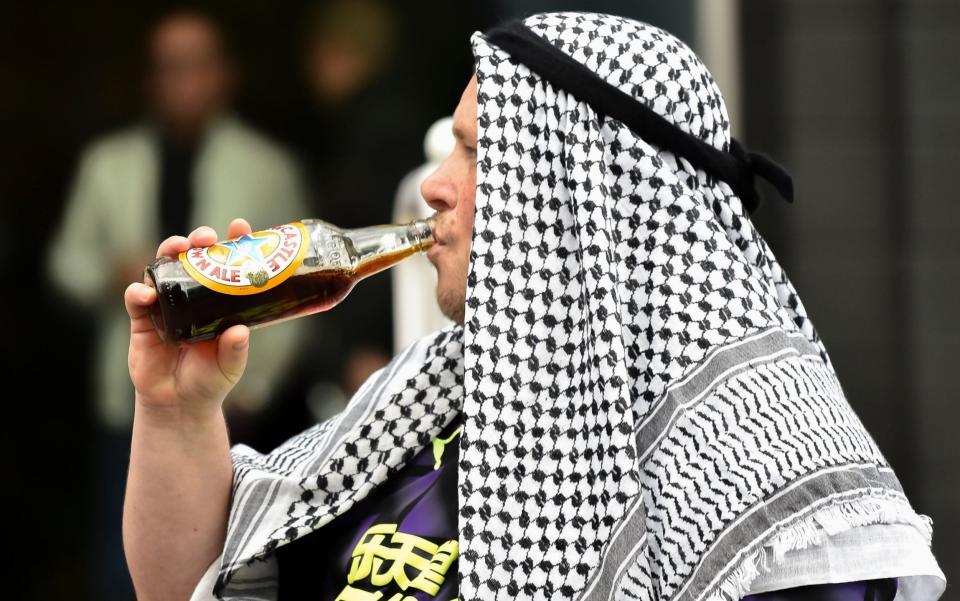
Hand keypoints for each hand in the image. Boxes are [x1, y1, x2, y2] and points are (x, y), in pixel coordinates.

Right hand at [125, 219, 253, 417]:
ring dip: (168, 252)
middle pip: (194, 257)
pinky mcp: (143, 320)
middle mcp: (193, 297)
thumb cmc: (209, 380)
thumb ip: (235, 350)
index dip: (233, 243)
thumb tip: (239, 331)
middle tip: (205, 238)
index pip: (227, 264)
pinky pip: (136, 299)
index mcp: (220, 301)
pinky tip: (146, 294)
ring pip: (163, 268)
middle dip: (198, 240)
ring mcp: (167, 305)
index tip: (240, 227)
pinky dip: (138, 292)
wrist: (179, 404)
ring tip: (177, 248)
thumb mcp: (230, 367)